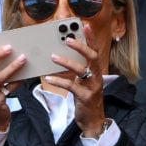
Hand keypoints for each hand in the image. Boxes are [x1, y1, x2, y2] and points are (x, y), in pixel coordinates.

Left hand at [43, 22, 107, 136]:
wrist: (92, 121)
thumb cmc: (84, 99)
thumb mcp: (81, 82)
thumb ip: (75, 71)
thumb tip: (59, 57)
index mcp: (95, 71)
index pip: (95, 51)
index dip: (91, 38)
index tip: (84, 25)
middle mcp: (96, 76)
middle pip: (92, 57)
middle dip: (80, 46)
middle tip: (67, 39)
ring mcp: (92, 87)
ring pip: (81, 70)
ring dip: (66, 62)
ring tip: (52, 57)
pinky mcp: (85, 97)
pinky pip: (72, 86)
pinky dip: (59, 81)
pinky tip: (48, 78)